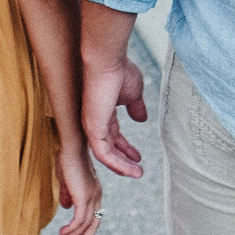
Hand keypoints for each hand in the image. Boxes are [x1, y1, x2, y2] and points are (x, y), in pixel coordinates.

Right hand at [54, 147, 101, 234]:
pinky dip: (71, 229)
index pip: (94, 214)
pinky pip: (79, 220)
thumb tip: (66, 207)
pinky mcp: (84, 197)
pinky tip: (63, 233)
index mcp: (94, 191)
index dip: (86, 227)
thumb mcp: (66, 180)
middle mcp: (96, 194)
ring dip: (74, 234)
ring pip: (85, 223)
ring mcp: (92, 196)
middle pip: (94, 222)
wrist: (71, 147)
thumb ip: (67, 194)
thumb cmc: (67, 159)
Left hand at [82, 51, 149, 178]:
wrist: (107, 60)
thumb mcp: (133, 93)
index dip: (125, 148)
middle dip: (123, 161)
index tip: (139, 157)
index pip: (113, 136)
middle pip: (109, 148)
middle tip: (138, 171)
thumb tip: (141, 118)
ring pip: (105, 155)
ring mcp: (92, 126)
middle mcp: (95, 121)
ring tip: (137, 174)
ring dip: (122, 167)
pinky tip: (130, 169)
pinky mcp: (92, 129)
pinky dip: (117, 164)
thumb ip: (136, 107)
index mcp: (103, 112)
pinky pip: (103, 154)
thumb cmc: (118, 70)